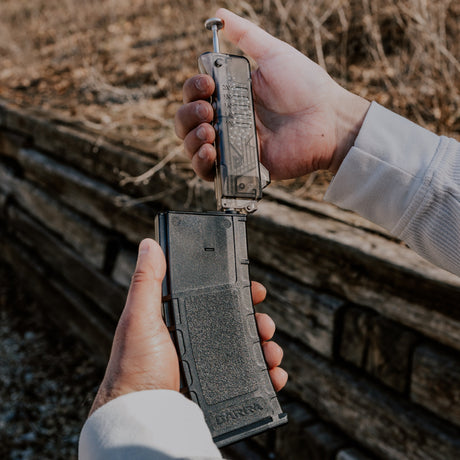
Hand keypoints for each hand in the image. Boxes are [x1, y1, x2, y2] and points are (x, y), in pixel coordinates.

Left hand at [89, 238, 286, 415]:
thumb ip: (147, 281)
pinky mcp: (217, 389)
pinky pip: (250, 379)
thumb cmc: (133, 368)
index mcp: (180, 321)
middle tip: (265, 324)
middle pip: (237, 325)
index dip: (238, 292)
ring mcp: (208, 366)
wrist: (141, 417)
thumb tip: (149, 245)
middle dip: (258, 322)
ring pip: (247, 350)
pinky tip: (273, 375)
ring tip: (271, 351)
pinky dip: (266, 376)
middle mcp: (196, 341)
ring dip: (265, 347)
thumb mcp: (139, 318)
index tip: (255, 289)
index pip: (216, 299)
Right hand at [175, 8, 370, 179]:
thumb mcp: (273, 54)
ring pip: (193, 147)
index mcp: (231, 96)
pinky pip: (210, 173)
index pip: (195, 95)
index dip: (192, 90)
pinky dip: (202, 163)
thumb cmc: (306, 85)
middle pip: (187, 122)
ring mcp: (234, 145)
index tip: (208, 85)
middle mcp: (229, 121)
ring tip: (209, 131)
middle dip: (187, 115)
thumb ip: (246, 35)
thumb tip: (219, 14)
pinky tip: (210, 151)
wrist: (327, 120)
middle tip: (207, 110)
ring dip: (191, 138)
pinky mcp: (243, 166)